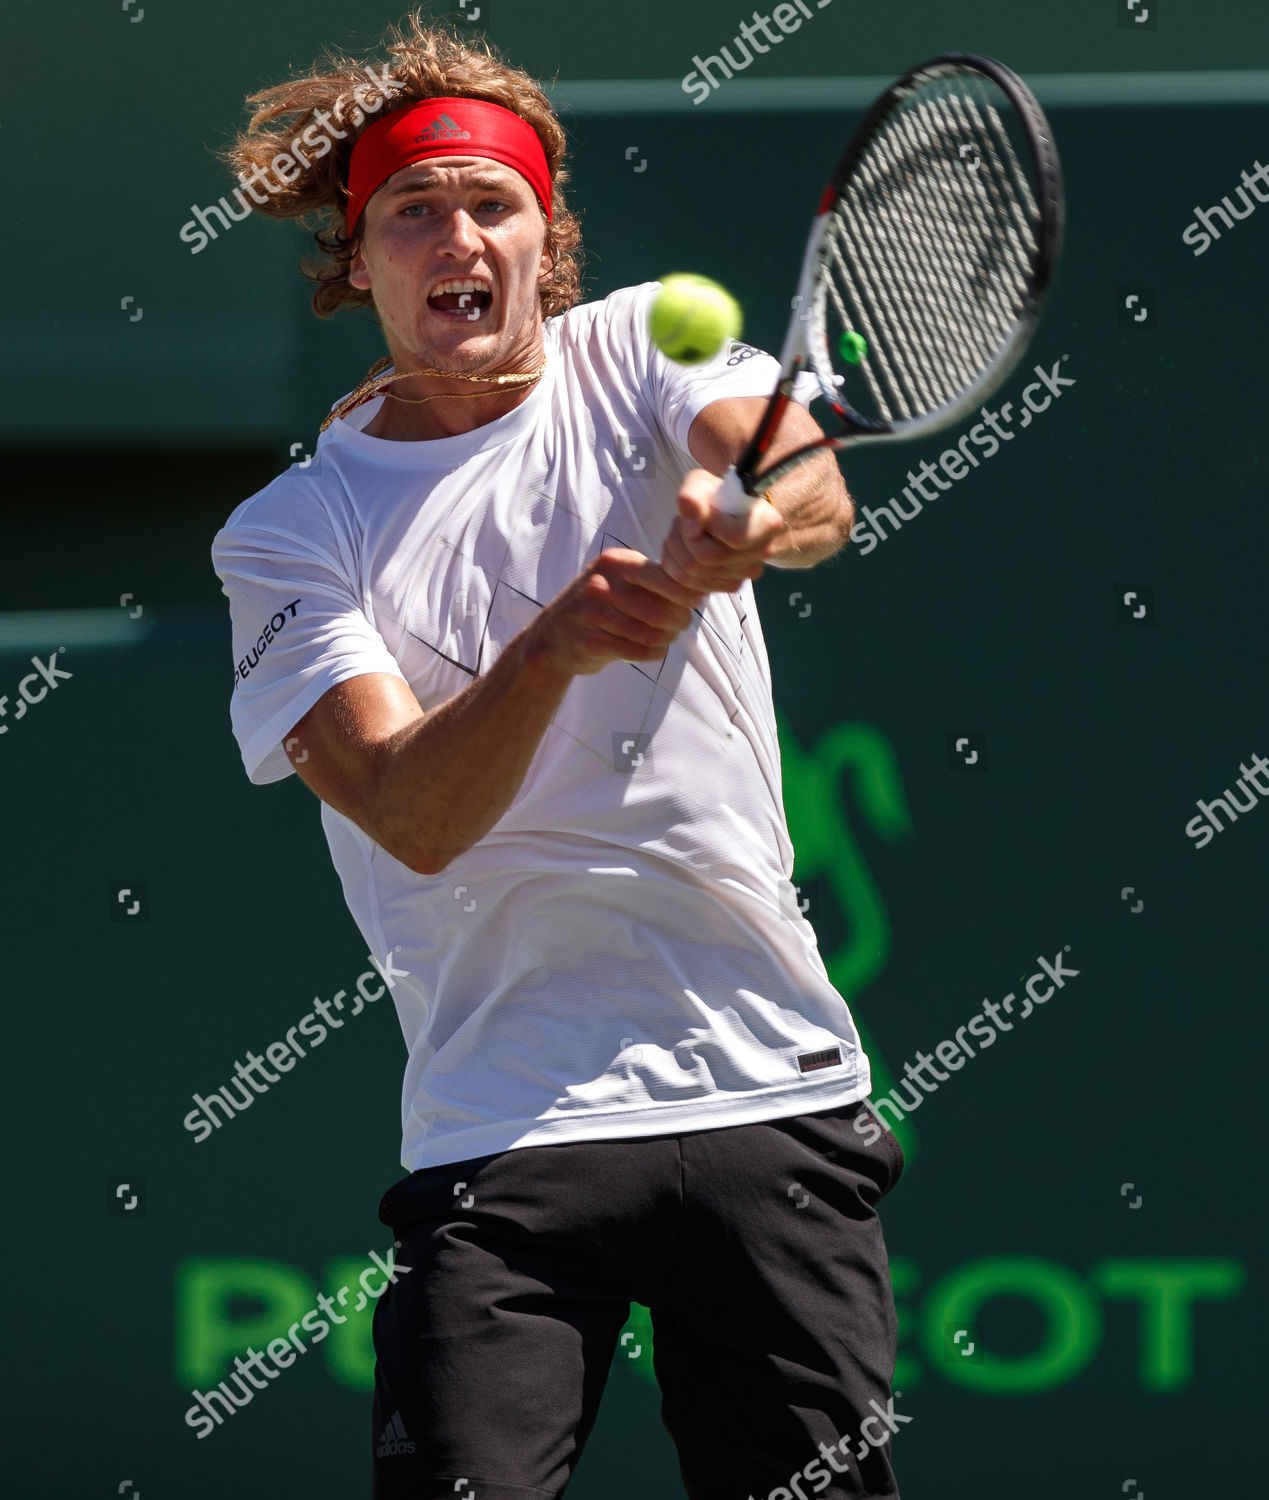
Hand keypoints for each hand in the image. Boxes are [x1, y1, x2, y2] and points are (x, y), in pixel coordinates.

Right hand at [531, 547, 706, 676]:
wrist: (553, 637)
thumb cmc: (601, 606)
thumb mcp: (620, 579)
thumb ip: (655, 579)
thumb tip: (703, 585)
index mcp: (615, 563)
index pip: (666, 577)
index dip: (688, 593)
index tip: (695, 601)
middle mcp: (602, 584)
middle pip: (663, 610)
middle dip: (680, 621)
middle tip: (679, 625)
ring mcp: (594, 614)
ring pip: (654, 634)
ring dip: (667, 639)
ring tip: (665, 637)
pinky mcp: (592, 642)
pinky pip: (640, 651)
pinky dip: (654, 654)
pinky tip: (651, 649)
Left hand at [659, 469, 786, 593]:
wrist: (726, 514)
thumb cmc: (717, 496)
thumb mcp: (702, 483)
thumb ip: (694, 496)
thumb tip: (691, 529)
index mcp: (767, 524)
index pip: (735, 537)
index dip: (708, 525)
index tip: (700, 512)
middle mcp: (762, 552)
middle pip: (706, 557)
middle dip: (681, 538)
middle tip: (681, 523)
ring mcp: (747, 572)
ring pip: (692, 574)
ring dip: (675, 551)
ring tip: (681, 534)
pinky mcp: (730, 585)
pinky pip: (690, 586)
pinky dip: (677, 567)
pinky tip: (683, 550)